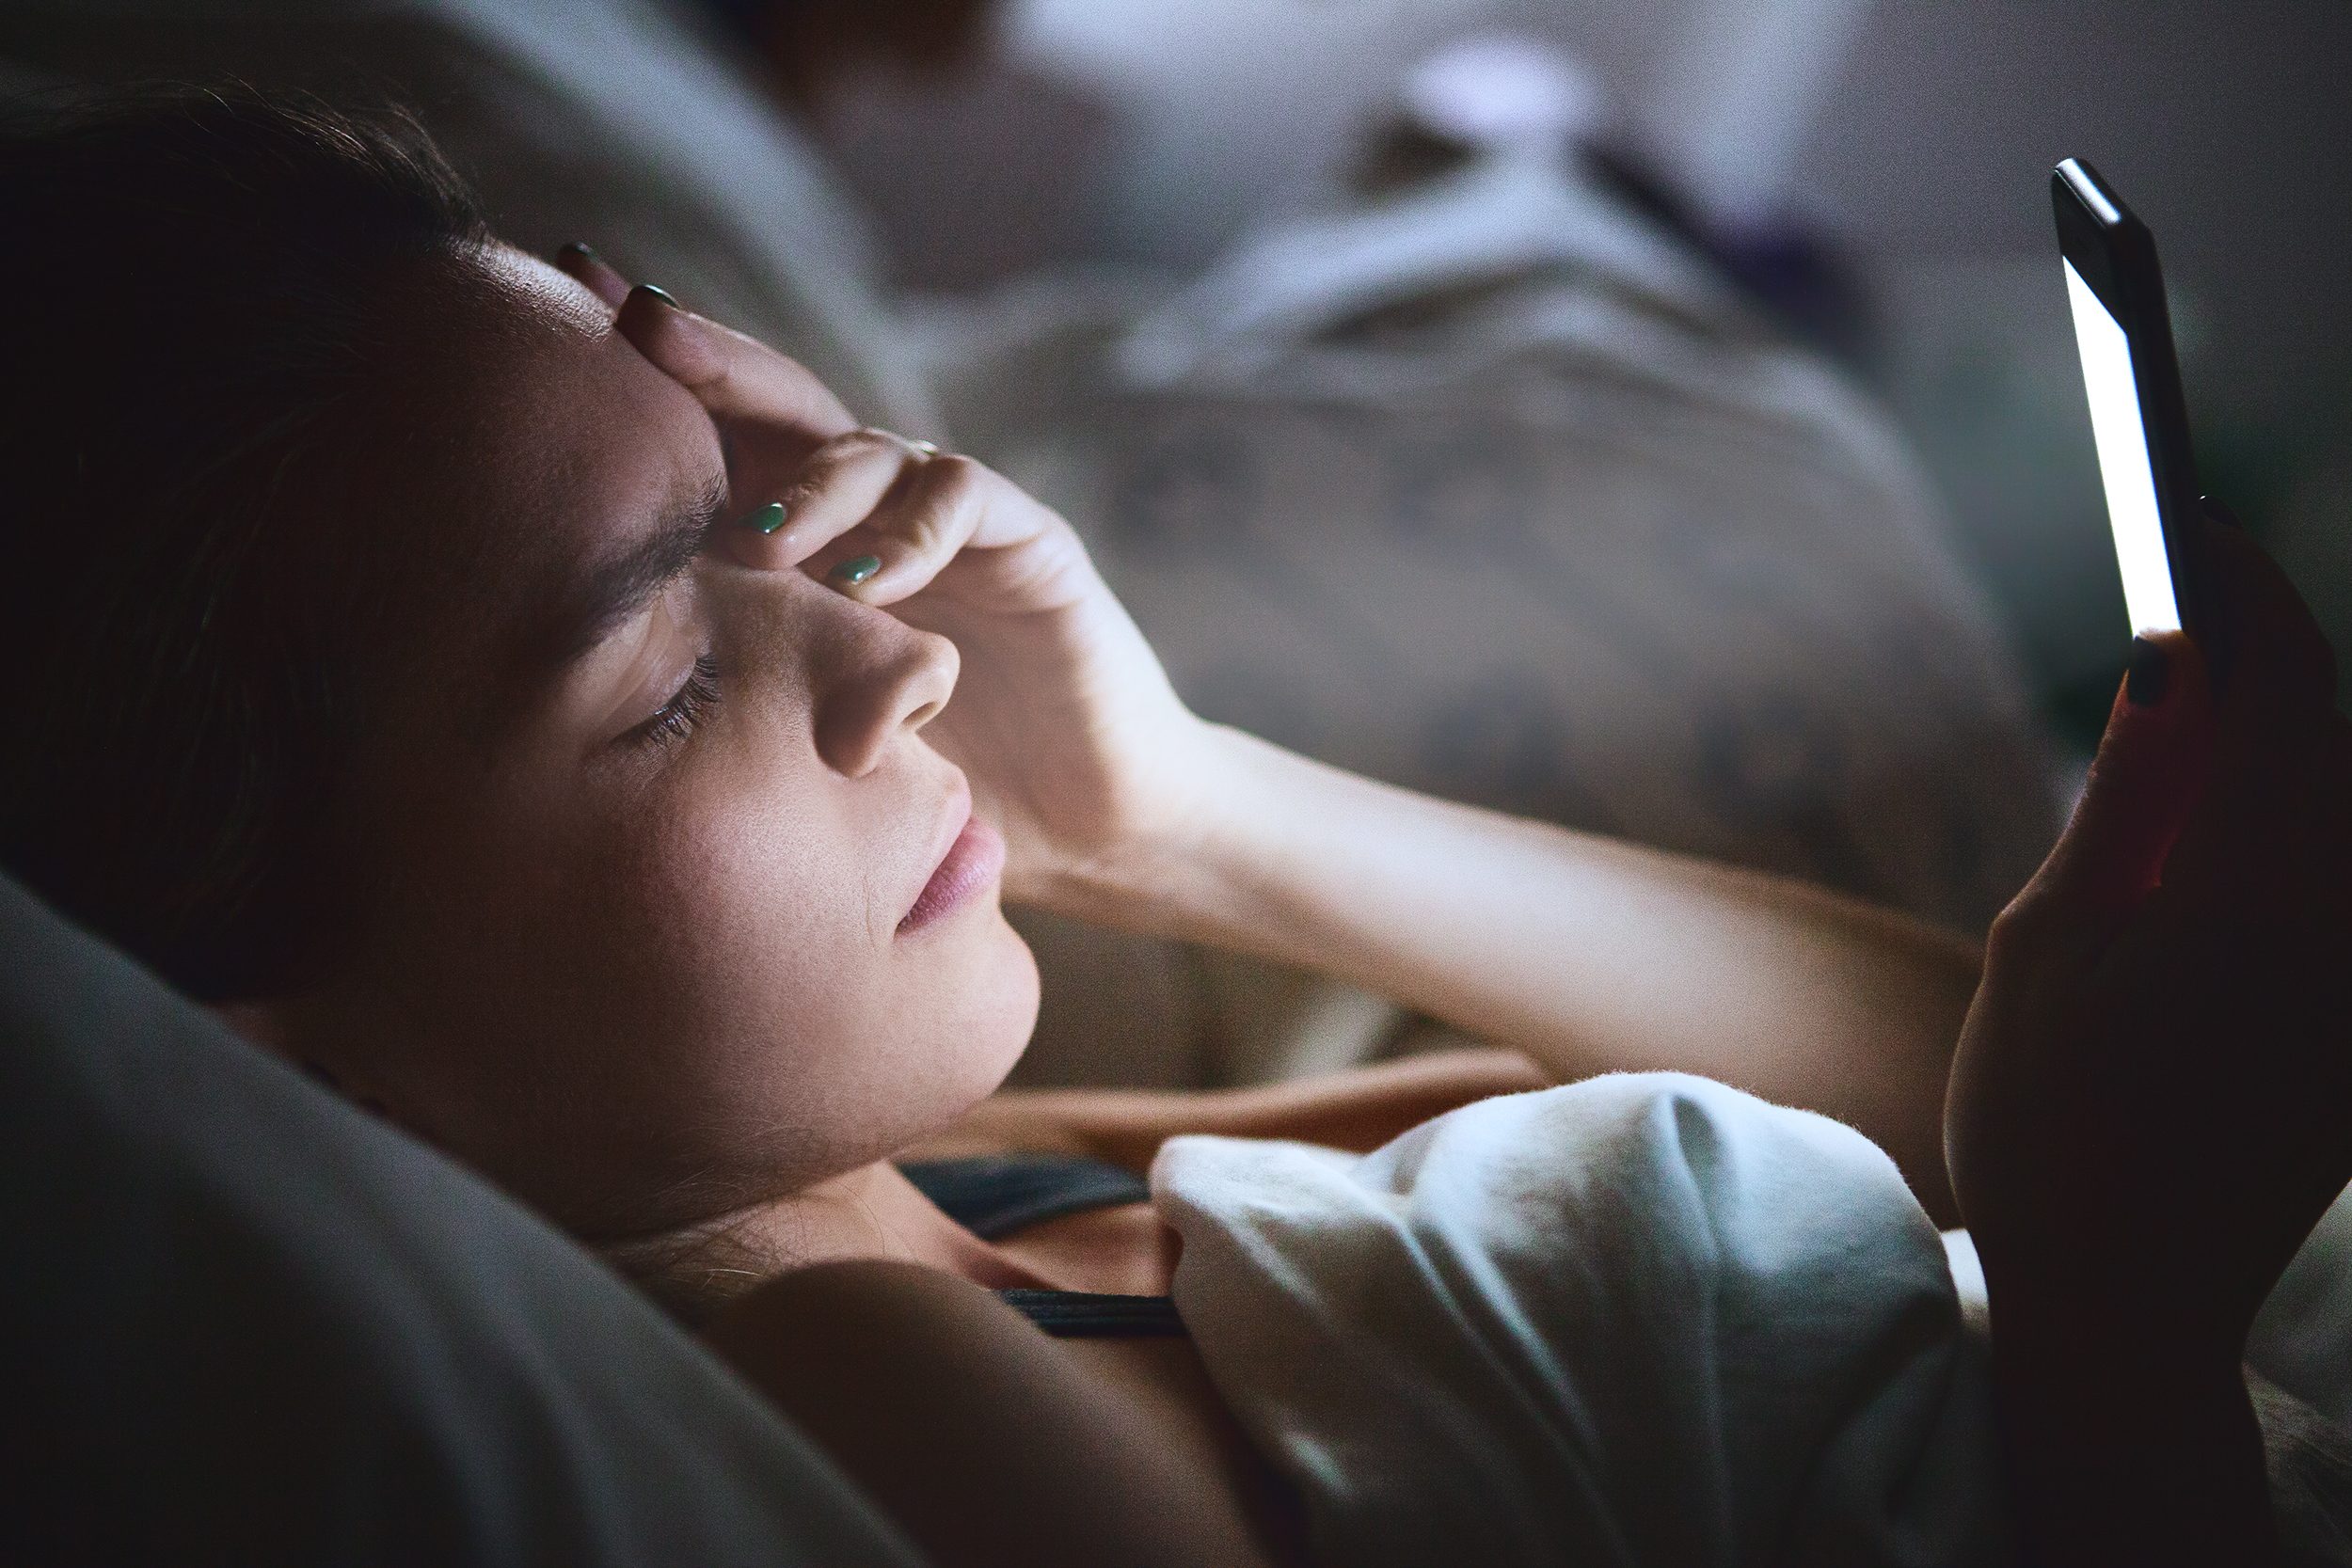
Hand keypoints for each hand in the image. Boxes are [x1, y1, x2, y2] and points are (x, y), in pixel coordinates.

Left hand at [552, 250, 1220, 905]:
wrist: (1089, 822)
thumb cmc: (935, 783)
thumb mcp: (803, 727)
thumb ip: (724, 682)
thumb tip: (569, 671)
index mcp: (810, 541)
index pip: (721, 438)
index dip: (651, 376)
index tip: (564, 301)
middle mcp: (875, 511)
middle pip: (785, 403)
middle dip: (710, 360)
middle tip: (639, 327)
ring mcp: (954, 520)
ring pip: (869, 448)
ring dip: (811, 486)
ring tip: (766, 543)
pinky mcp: (1032, 543)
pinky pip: (964, 501)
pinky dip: (909, 534)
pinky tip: (865, 582)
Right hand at [1944, 508, 2351, 1356]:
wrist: (2125, 1301)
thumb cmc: (2047, 1125)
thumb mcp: (2048, 943)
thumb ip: (2125, 800)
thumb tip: (2172, 669)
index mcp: (2254, 900)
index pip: (2281, 688)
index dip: (2243, 588)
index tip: (2194, 524)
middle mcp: (2341, 929)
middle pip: (2329, 738)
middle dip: (2264, 658)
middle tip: (2182, 610)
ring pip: (2340, 805)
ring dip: (2277, 744)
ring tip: (2192, 724)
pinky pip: (2338, 876)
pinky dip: (2288, 821)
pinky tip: (2222, 828)